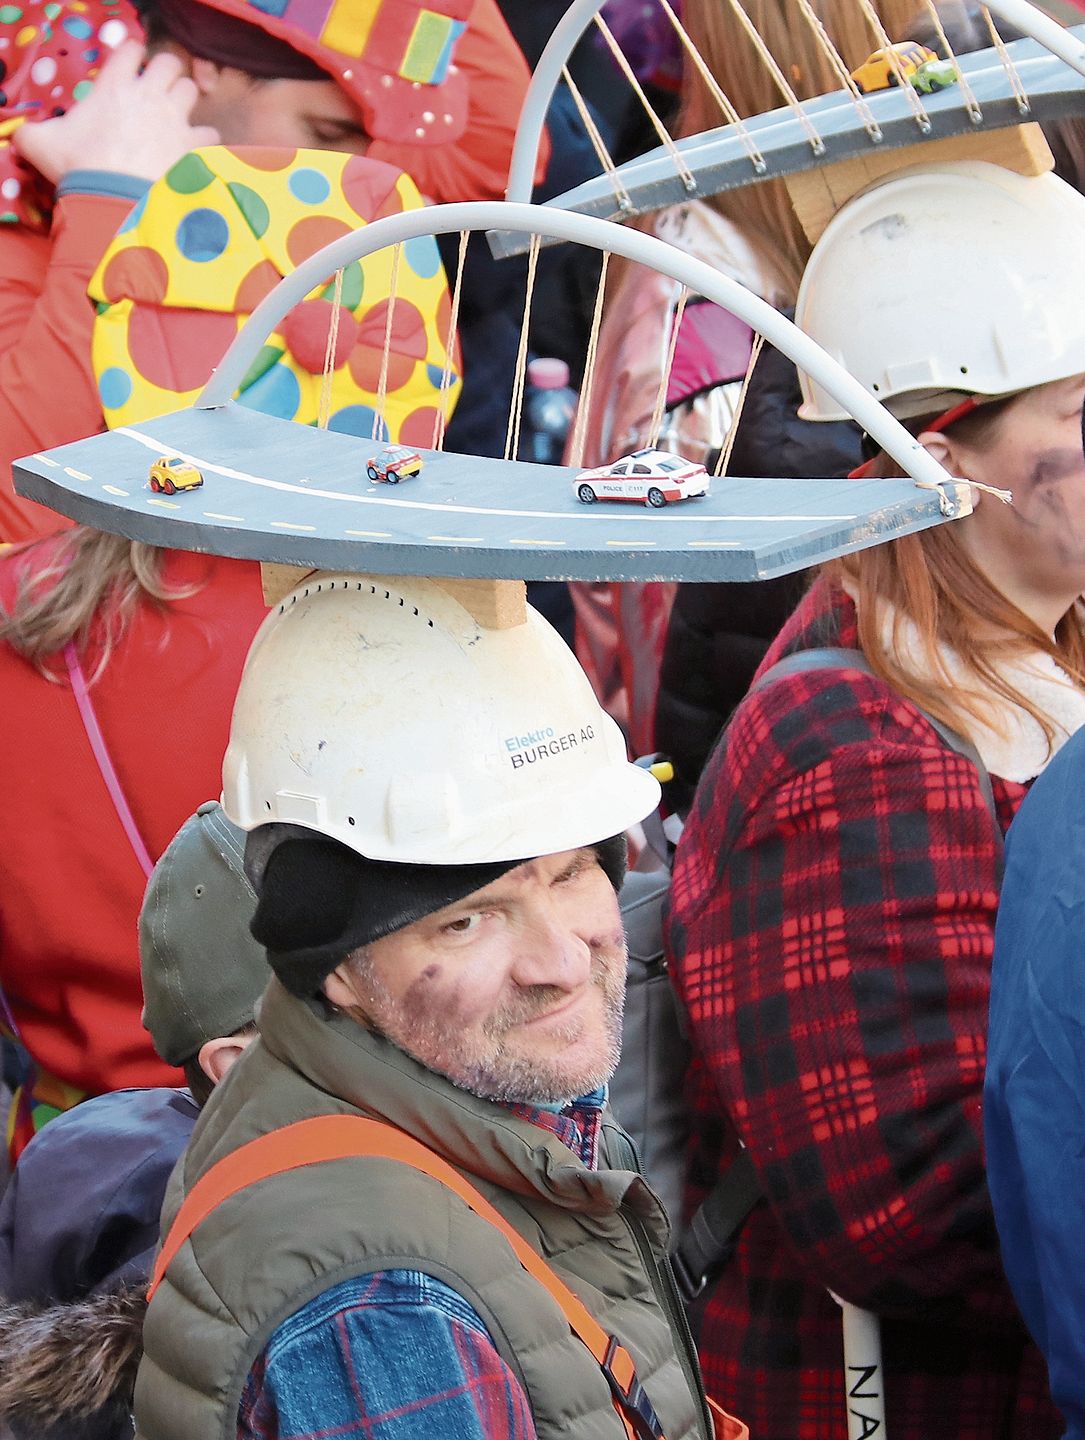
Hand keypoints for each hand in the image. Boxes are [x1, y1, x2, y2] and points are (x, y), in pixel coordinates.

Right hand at [13, 41, 220, 184]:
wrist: (114, 202)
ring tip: (176, 118)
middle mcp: (149, 95)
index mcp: (114, 86)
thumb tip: (19, 138)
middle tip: (157, 91)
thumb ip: (31, 134)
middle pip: (170, 62)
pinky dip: (203, 141)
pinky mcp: (192, 147)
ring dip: (185, 101)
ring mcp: (174, 119)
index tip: (131, 69)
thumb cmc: (79, 169)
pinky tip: (193, 151)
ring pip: (191, 91)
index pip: (131, 49)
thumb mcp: (42, 145)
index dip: (133, 55)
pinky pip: (209, 133)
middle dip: (166, 73)